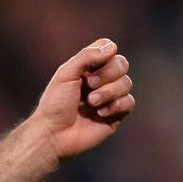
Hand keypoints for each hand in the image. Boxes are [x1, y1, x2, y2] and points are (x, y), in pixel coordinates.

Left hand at [29, 39, 135, 161]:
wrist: (53, 134)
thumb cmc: (55, 104)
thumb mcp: (65, 74)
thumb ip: (86, 56)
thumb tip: (113, 48)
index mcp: (87, 69)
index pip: (109, 49)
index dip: (105, 55)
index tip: (90, 68)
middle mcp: (100, 81)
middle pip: (122, 64)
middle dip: (107, 74)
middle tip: (88, 85)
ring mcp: (109, 97)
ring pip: (127, 83)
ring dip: (109, 92)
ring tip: (91, 102)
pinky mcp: (115, 114)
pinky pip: (129, 102)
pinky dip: (116, 105)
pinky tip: (100, 113)